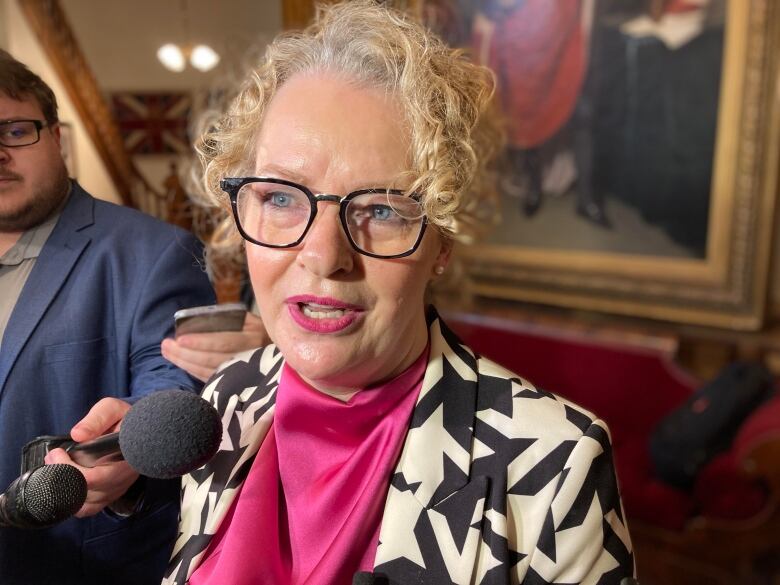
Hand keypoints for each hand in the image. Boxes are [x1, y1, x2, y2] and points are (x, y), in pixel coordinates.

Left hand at [44, 398, 137, 516]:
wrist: (140, 428)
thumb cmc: (125, 418)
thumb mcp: (112, 409)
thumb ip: (96, 419)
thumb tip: (77, 435)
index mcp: (127, 458)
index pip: (96, 478)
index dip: (71, 470)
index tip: (58, 452)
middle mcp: (125, 478)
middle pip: (87, 493)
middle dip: (62, 476)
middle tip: (52, 457)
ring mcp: (118, 489)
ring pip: (86, 504)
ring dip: (65, 488)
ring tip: (57, 466)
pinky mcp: (112, 494)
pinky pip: (89, 508)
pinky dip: (74, 501)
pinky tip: (68, 482)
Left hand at [161, 312, 268, 381]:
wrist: (284, 353)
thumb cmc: (261, 332)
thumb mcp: (253, 320)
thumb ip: (232, 319)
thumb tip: (201, 320)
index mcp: (254, 336)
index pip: (224, 341)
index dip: (201, 342)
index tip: (180, 339)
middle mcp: (251, 357)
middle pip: (213, 359)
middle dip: (186, 354)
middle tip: (166, 346)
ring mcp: (245, 374)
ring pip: (210, 372)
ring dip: (185, 364)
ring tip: (168, 352)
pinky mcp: (239, 385)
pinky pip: (213, 379)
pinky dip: (195, 372)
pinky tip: (182, 363)